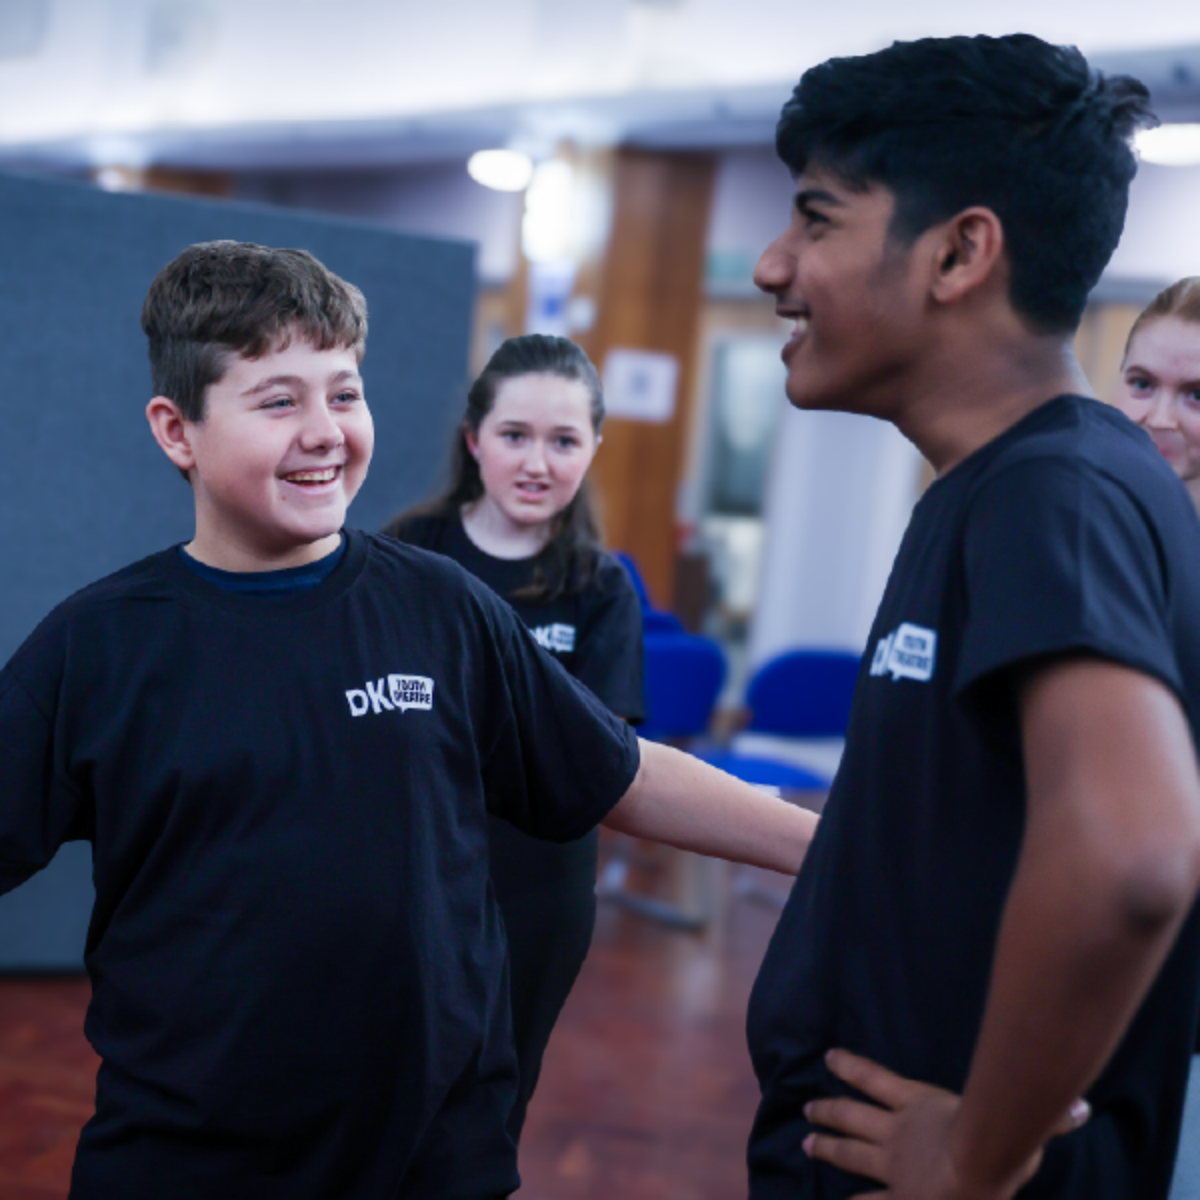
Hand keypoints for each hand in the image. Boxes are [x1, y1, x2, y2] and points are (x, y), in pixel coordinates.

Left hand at [803, 1049, 1088, 1199]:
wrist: (974, 1172)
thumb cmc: (996, 1143)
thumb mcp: (1019, 1124)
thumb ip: (1051, 1118)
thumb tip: (1083, 1108)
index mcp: (920, 1106)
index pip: (877, 1080)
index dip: (851, 1067)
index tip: (828, 1057)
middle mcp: (897, 1132)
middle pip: (853, 1115)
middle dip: (829, 1111)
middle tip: (806, 1108)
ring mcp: (892, 1166)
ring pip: (849, 1150)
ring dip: (826, 1146)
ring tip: (804, 1143)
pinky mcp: (896, 1196)